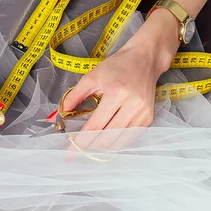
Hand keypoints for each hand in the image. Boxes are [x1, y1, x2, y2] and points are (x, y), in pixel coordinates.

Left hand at [61, 8, 180, 150]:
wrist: (145, 59)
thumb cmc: (117, 66)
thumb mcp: (92, 76)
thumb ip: (75, 95)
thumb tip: (63, 112)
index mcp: (116, 93)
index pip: (95, 125)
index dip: (81, 140)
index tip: (70, 151)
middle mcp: (132, 105)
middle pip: (108, 137)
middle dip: (91, 147)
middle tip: (79, 150)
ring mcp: (142, 113)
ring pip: (119, 141)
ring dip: (103, 148)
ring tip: (91, 147)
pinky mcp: (148, 118)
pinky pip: (130, 137)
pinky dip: (117, 143)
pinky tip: (106, 142)